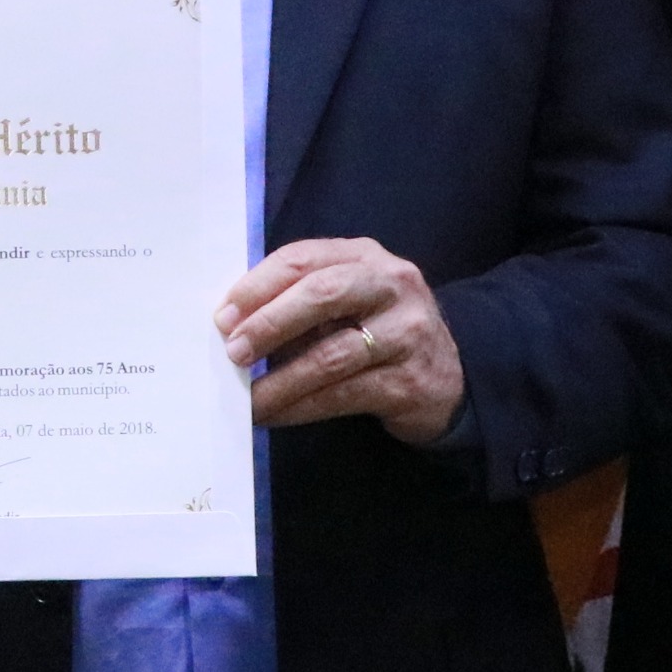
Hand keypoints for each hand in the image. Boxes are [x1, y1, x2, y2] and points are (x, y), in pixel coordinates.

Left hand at [216, 237, 467, 442]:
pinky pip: (342, 395)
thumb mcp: (348, 301)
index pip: (304, 258)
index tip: (223, 315)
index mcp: (365, 257)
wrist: (449, 377)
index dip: (258, 286)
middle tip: (233, 351)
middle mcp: (391, 285)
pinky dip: (300, 407)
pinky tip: (274, 415)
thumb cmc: (378, 332)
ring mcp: (406, 333)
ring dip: (279, 380)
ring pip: (330, 355)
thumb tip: (232, 325)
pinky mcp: (409, 381)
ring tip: (247, 399)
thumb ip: (300, 300)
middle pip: (321, 294)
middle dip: (269, 323)